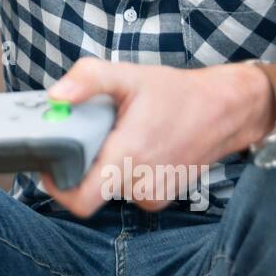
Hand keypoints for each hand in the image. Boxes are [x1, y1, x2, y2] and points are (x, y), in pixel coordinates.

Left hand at [40, 59, 271, 217]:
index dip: (58, 189)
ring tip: (119, 137)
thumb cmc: (177, 93)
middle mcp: (141, 181)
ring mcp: (153, 194)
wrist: (225, 110)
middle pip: (90, 190)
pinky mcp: (162, 197)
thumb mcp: (129, 75)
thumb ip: (88, 79)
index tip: (50, 168)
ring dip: (106, 168)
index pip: (81, 199)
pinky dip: (125, 172)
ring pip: (109, 189)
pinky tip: (137, 148)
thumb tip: (56, 96)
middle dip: (82, 166)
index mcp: (128, 155)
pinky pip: (128, 190)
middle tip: (88, 138)